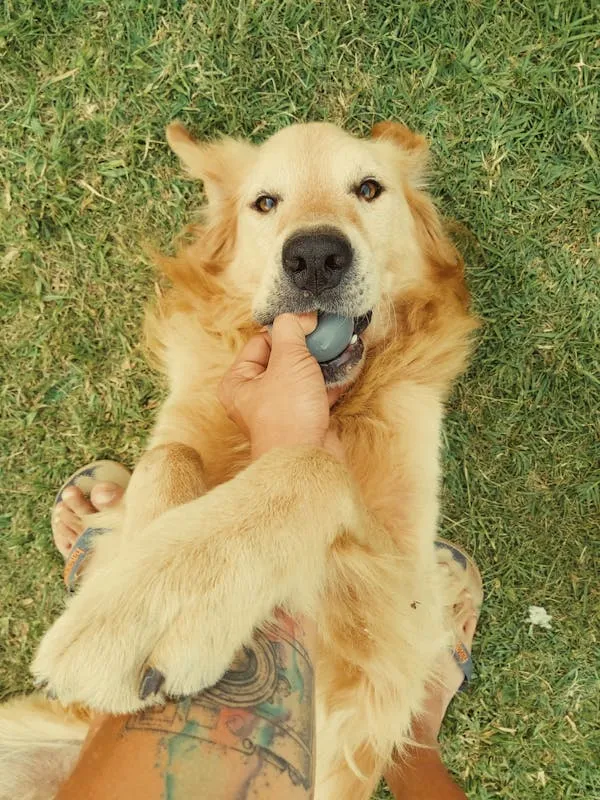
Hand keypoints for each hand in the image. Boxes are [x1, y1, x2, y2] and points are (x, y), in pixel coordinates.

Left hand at [219, 314, 343, 459]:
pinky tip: (347, 367)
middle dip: (308, 345)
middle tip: (328, 333)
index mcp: (238, 382)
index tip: (310, 322)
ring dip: (322, 361)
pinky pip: (316, 393)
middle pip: (283, 357)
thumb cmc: (287, 414)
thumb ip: (290, 330)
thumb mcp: (287, 360)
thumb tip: (298, 314)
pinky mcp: (303, 420)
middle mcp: (255, 396)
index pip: (260, 342)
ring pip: (302, 375)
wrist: (307, 460)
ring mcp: (281, 409)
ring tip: (341, 345)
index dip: (286, 330)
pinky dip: (331, 381)